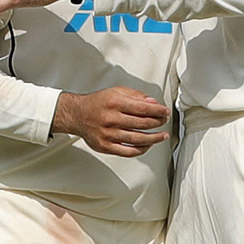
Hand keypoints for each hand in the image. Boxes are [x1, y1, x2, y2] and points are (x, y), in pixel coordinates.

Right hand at [52, 87, 170, 156]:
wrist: (77, 115)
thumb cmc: (98, 103)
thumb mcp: (116, 92)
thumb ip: (136, 96)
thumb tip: (153, 103)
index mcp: (115, 103)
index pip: (143, 108)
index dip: (158, 111)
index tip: (165, 112)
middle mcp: (111, 119)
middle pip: (142, 124)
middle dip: (158, 123)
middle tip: (164, 121)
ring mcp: (108, 134)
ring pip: (137, 139)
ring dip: (154, 138)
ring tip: (162, 136)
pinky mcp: (105, 146)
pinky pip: (128, 151)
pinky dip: (141, 149)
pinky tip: (148, 145)